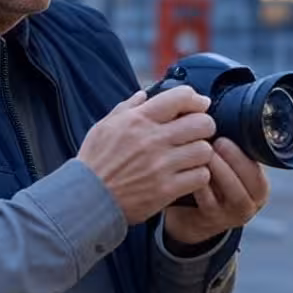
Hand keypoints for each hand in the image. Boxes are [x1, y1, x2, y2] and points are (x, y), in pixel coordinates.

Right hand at [77, 86, 215, 225]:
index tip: (199, 106)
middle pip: (202, 123)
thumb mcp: (104, 127)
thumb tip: (144, 94)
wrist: (87, 198)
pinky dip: (198, 176)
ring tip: (191, 156)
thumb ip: (126, 108)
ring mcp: (161, 166)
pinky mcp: (166, 189)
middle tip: (198, 133)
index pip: (182, 97)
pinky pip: (201, 176)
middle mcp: (152, 140)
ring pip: (205, 150)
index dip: (196, 100)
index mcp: (138, 120)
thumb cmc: (94, 162)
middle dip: (204, 126)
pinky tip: (187, 175)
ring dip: (202, 153)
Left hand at [163, 137, 269, 245]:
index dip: (244, 155)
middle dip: (235, 160)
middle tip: (217, 143)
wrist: (191, 216)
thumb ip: (229, 151)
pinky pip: (209, 202)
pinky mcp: (212, 220)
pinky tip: (190, 171)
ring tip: (204, 155)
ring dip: (219, 171)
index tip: (225, 138)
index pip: (259, 171)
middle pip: (252, 182)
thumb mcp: (226, 168)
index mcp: (258, 187)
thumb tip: (218, 118)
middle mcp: (250, 202)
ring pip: (233, 193)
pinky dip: (201, 186)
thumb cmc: (211, 183)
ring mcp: (232, 214)